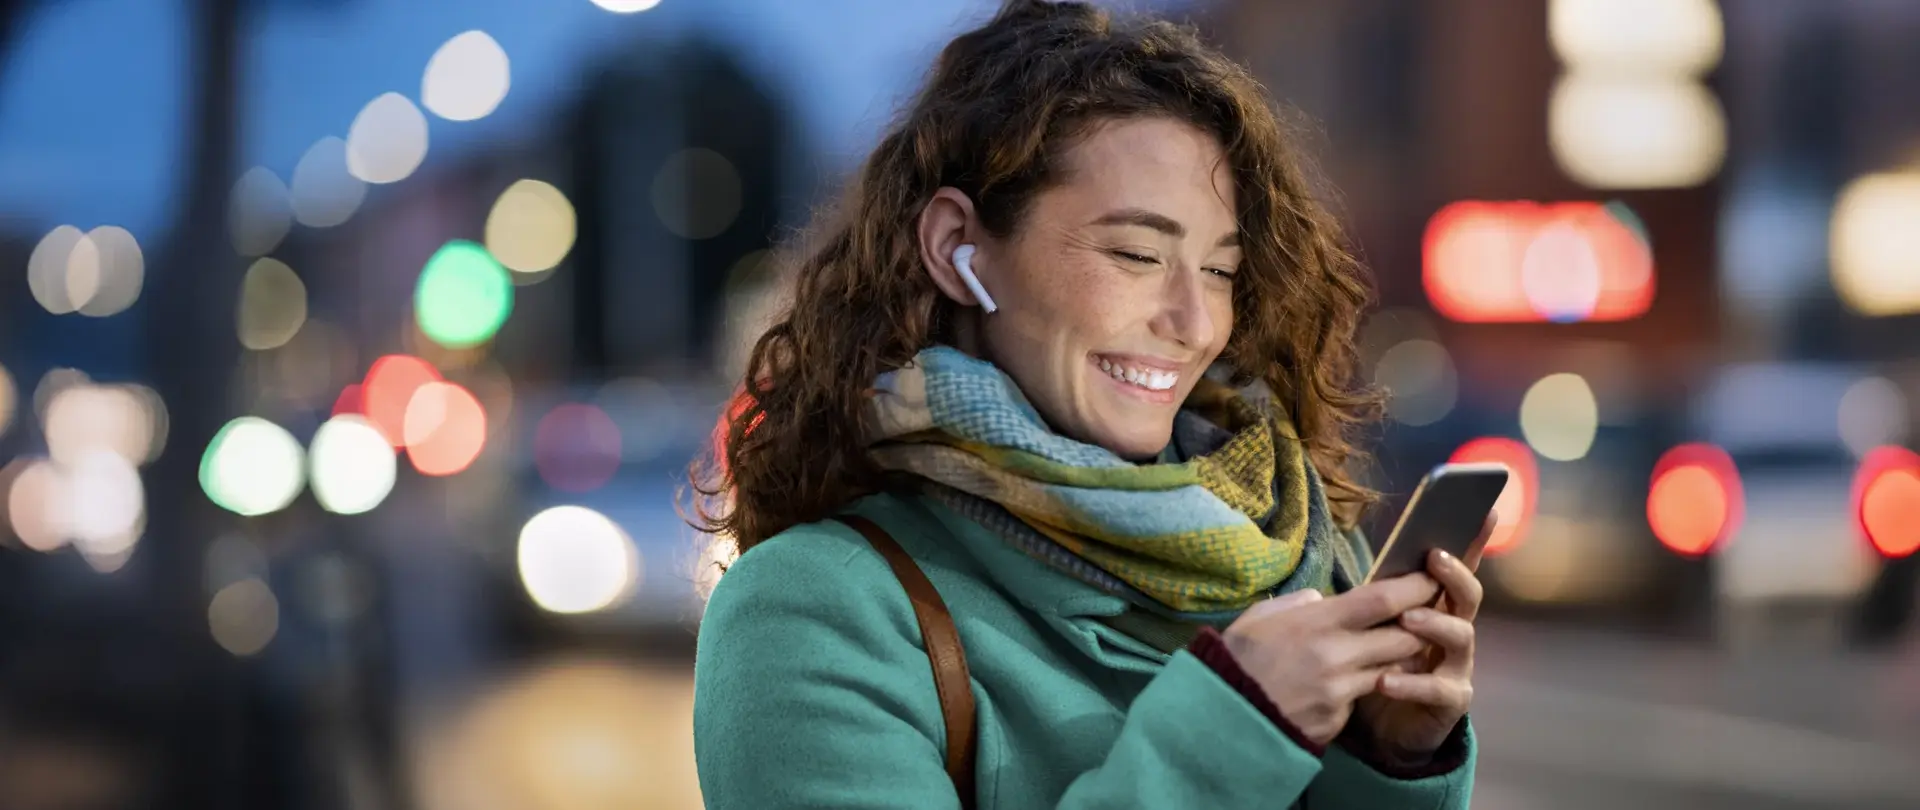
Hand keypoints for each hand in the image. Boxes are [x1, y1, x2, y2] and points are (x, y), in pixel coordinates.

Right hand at [1219, 573, 1441, 745]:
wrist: (1221, 718)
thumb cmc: (1236, 660)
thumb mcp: (1260, 618)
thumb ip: (1297, 604)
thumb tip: (1322, 601)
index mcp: (1317, 623)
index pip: (1383, 600)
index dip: (1416, 587)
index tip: (1432, 578)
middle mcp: (1336, 656)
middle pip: (1404, 637)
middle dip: (1422, 626)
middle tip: (1428, 616)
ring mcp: (1340, 692)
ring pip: (1393, 670)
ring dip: (1401, 659)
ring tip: (1397, 648)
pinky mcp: (1337, 720)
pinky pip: (1362, 698)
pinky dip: (1363, 688)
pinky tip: (1348, 684)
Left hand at [1350, 515, 1491, 763]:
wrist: (1382, 727)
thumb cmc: (1378, 663)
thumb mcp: (1374, 626)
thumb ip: (1378, 600)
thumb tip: (1366, 570)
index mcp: (1437, 606)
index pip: (1457, 567)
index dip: (1472, 539)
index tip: (1485, 509)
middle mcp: (1455, 630)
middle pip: (1468, 595)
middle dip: (1454, 574)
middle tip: (1434, 558)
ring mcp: (1458, 665)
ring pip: (1460, 636)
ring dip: (1435, 623)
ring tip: (1408, 619)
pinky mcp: (1452, 700)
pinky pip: (1438, 688)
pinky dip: (1412, 683)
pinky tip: (1385, 680)